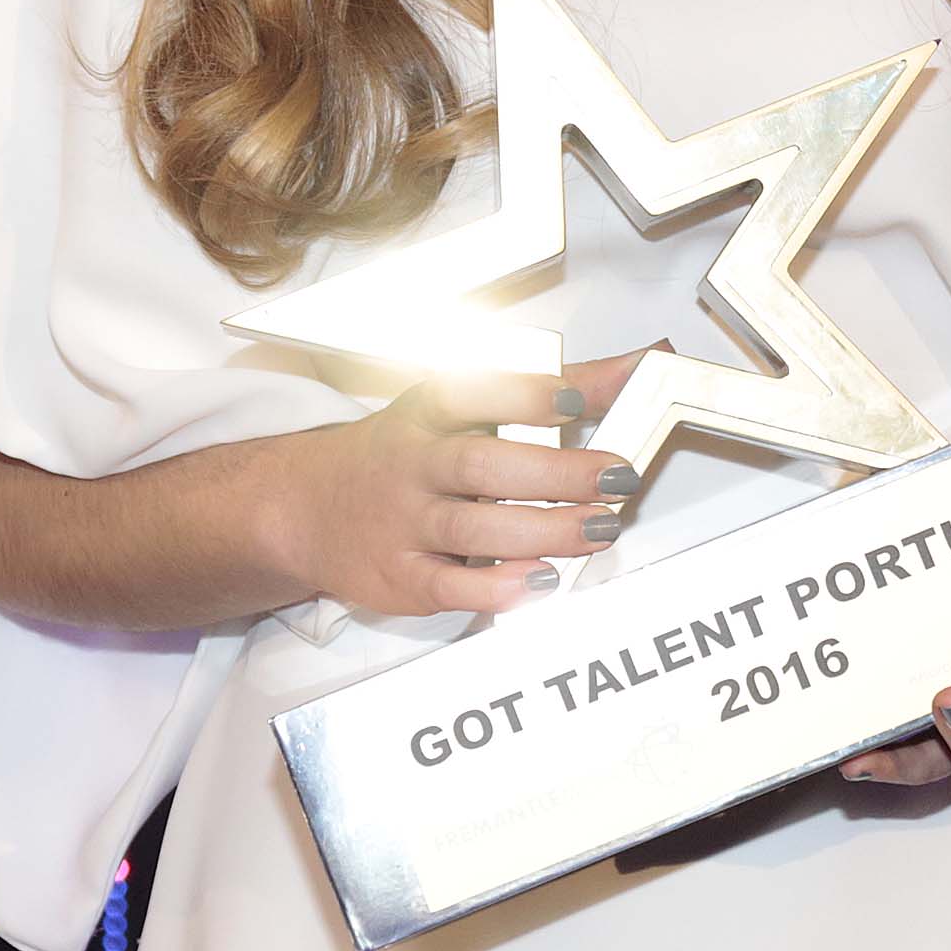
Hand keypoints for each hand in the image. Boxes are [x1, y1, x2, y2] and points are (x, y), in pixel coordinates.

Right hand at [270, 342, 662, 618]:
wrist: (307, 508)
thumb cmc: (407, 451)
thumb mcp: (467, 405)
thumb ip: (559, 385)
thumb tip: (643, 364)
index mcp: (428, 413)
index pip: (470, 394)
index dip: (522, 395)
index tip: (574, 400)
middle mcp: (412, 464)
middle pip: (480, 465)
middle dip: (555, 472)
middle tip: (617, 478)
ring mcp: (402, 523)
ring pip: (470, 528)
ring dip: (542, 530)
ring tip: (599, 528)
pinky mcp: (401, 578)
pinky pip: (449, 585)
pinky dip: (496, 586)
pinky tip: (540, 579)